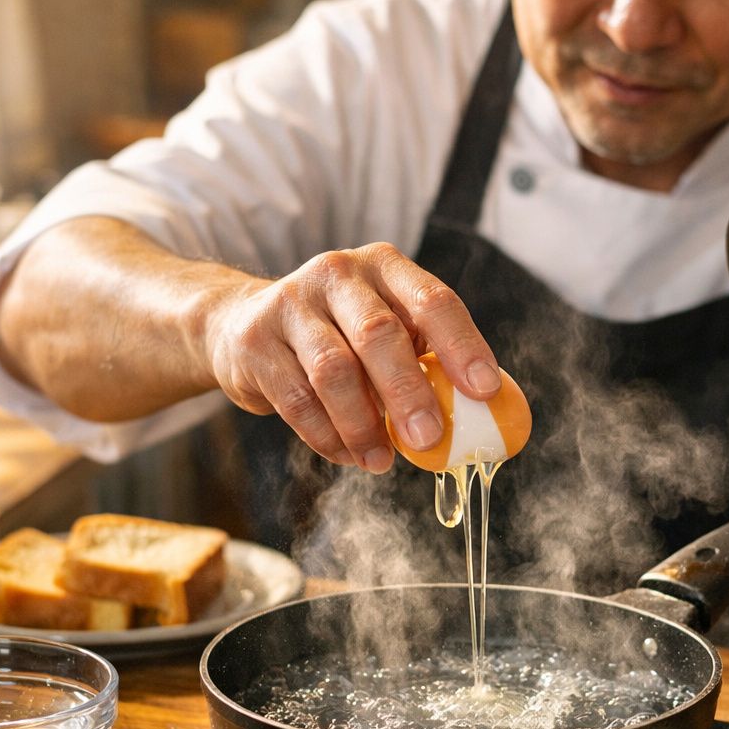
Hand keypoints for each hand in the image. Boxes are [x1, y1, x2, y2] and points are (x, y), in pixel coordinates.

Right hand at [200, 242, 500, 472]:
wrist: (244, 324)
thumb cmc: (340, 334)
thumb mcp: (385, 326)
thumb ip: (425, 359)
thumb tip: (482, 415)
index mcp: (385, 266)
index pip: (433, 300)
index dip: (463, 346)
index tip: (484, 392)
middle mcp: (338, 274)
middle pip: (378, 334)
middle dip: (408, 393)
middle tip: (429, 439)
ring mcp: (291, 303)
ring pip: (334, 372)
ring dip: (363, 426)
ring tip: (382, 462)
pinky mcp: (256, 341)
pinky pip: (298, 400)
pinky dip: (327, 437)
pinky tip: (348, 455)